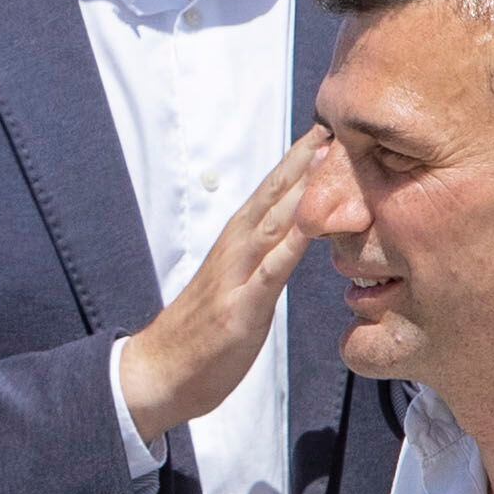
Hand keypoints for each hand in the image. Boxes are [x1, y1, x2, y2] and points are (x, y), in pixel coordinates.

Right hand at [120, 129, 329, 442]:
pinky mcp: (241, 307)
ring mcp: (237, 275)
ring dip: (301, 187)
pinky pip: (269, 270)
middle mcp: (235, 248)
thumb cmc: (201, 333)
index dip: (303, 159)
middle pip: (275, 193)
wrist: (158, 372)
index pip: (275, 190)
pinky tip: (311, 225)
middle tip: (335, 121)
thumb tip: (298, 236)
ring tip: (328, 155)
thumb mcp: (239, 285)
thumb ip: (265, 257)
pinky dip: (290, 245)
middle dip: (305, 159)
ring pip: (274, 221)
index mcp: (237, 241)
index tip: (332, 127)